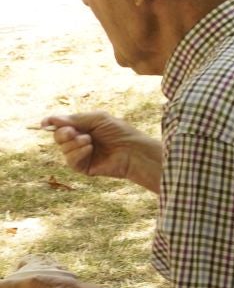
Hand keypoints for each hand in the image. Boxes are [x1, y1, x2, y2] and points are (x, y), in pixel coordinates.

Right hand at [42, 112, 158, 184]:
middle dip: (63, 133)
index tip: (45, 123)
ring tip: (90, 140)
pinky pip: (70, 160)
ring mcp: (81, 155)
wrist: (133, 150)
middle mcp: (79, 142)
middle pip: (58, 137)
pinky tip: (89, 149)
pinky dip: (77, 153)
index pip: (61, 126)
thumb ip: (74, 119)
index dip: (51, 124)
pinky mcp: (84, 167)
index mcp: (82, 128)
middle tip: (75, 132)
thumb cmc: (119, 132)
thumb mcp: (96, 119)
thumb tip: (50, 120)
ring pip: (63, 148)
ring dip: (74, 142)